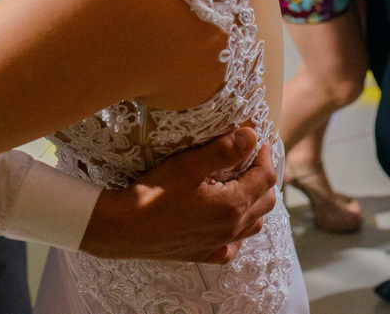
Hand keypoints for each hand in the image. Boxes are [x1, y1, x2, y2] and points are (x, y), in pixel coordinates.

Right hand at [79, 128, 277, 262]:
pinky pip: (233, 246)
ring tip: (242, 184)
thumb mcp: (188, 165)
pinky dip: (238, 231)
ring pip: (254, 224)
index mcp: (233, 205)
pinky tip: (226, 221)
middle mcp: (231, 229)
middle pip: (266, 201)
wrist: (123, 229)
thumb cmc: (154, 194)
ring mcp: (218, 245)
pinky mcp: (203, 254)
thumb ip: (224, 150)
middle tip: (251, 158)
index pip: (265, 178)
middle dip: (264, 177)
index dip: (265, 156)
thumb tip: (252, 135)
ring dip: (255, 202)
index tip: (257, 140)